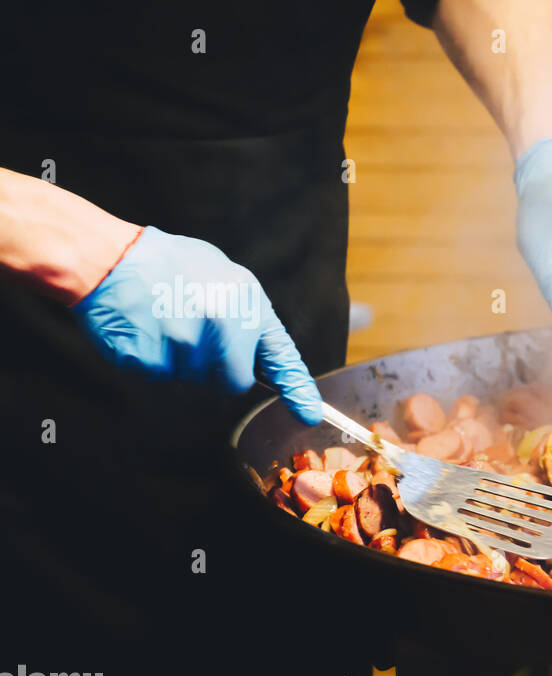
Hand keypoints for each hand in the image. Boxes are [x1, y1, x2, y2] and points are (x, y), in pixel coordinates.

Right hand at [72, 226, 321, 423]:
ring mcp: (187, 349)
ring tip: (167, 322)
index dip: (297, 389)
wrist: (112, 258)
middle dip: (219, 370)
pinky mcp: (154, 363)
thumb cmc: (171, 265)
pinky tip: (148, 330)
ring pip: (196, 380)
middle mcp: (223, 329)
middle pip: (234, 382)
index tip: (310, 414)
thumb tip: (258, 351)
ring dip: (185, 362)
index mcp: (246, 305)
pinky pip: (163, 377)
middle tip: (196, 335)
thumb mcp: (226, 278)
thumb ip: (247, 316)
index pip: (280, 357)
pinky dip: (155, 361)